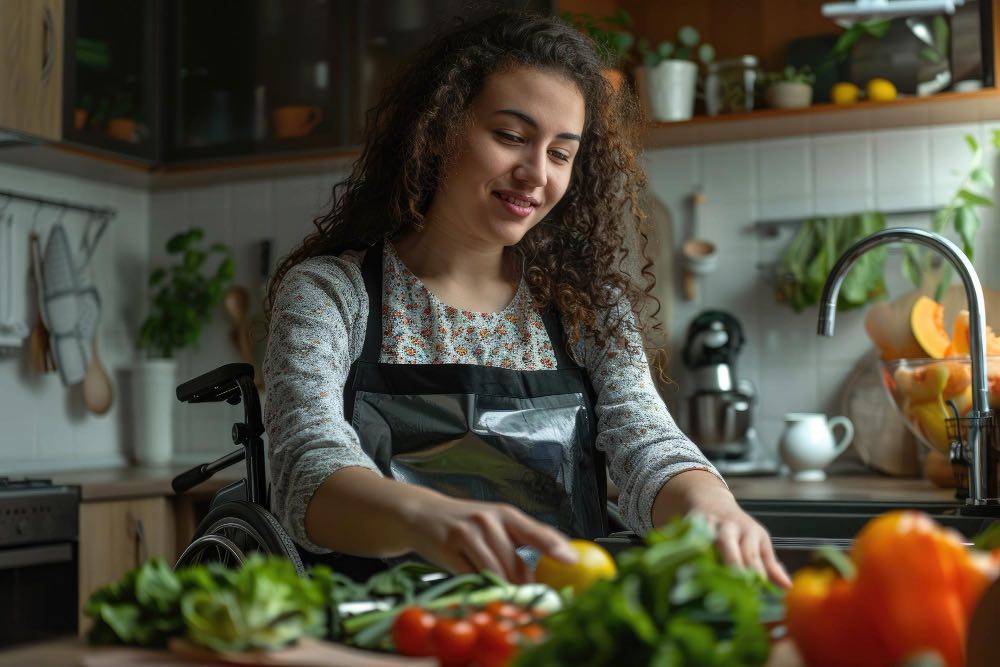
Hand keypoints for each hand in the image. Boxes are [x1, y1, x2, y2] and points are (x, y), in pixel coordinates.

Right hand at [402, 494, 577, 583]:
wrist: (423, 514)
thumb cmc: (465, 523)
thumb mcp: (495, 523)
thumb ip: (521, 541)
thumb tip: (554, 564)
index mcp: (506, 514)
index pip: (536, 531)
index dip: (555, 546)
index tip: (571, 560)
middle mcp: (488, 520)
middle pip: (514, 562)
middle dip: (522, 585)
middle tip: (526, 597)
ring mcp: (467, 532)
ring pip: (493, 572)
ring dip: (500, 588)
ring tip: (501, 592)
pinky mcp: (448, 547)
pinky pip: (470, 576)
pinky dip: (477, 585)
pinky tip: (476, 583)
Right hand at [691, 495, 791, 587]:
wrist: (713, 502)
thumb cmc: (739, 530)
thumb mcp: (758, 543)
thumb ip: (769, 565)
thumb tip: (788, 587)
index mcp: (751, 533)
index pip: (753, 556)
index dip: (753, 573)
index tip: (754, 590)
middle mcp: (730, 527)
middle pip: (729, 545)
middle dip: (730, 563)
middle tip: (731, 585)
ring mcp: (709, 524)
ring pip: (707, 540)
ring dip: (706, 557)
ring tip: (706, 579)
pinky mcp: (690, 524)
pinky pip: (688, 538)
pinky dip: (687, 551)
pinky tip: (686, 568)